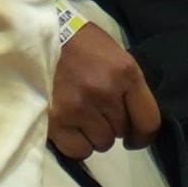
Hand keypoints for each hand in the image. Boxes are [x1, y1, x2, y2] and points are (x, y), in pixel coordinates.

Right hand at [49, 16, 165, 158]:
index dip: (143, 136)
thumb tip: (135, 119)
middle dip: (111, 124)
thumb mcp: (115, 55)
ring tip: (80, 114)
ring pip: (101, 144)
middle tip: (96, 108)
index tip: (135, 138)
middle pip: (121, 132)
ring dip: (94, 134)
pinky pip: (79, 151)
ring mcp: (80, 108)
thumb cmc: (81, 44)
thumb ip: (127, 86)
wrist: (39, 35)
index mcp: (125, 73)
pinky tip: (70, 126)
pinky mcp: (57, 121)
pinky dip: (76, 144)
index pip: (148, 122)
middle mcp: (105, 92)